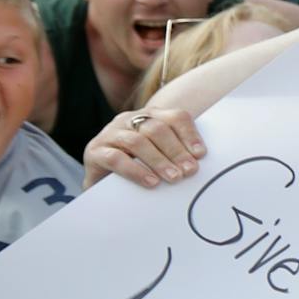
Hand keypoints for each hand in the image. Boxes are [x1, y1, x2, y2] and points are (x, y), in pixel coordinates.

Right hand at [84, 106, 207, 189]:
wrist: (102, 181)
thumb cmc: (139, 166)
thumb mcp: (160, 156)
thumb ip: (178, 153)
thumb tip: (203, 162)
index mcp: (149, 116)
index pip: (175, 117)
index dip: (189, 134)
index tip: (201, 155)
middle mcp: (129, 120)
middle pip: (157, 129)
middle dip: (176, 151)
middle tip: (190, 171)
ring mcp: (110, 133)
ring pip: (137, 142)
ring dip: (159, 161)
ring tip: (174, 178)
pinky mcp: (95, 151)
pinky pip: (115, 158)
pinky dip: (135, 171)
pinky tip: (150, 182)